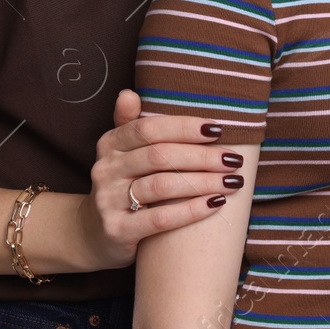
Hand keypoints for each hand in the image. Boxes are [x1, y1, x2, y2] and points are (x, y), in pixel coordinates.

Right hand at [78, 90, 243, 268]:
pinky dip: (191, 210)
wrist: (94, 235)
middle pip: (159, 156)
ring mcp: (108, 201)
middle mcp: (106, 169)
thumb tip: (129, 93)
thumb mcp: (121, 153)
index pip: (149, 128)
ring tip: (232, 182)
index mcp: (110, 143)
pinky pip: (159, 219)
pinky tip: (215, 204)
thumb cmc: (122, 186)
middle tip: (234, 160)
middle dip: (202, 156)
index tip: (218, 129)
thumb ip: (130, 124)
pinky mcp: (117, 230)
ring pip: (162, 186)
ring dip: (203, 182)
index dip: (185, 127)